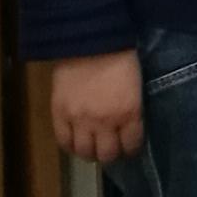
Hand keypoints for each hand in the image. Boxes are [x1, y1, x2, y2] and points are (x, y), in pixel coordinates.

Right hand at [51, 51, 143, 165]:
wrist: (89, 41)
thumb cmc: (120, 58)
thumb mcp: (136, 86)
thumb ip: (132, 110)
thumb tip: (129, 128)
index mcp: (129, 112)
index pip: (131, 144)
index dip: (131, 148)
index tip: (130, 147)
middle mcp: (105, 122)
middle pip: (107, 155)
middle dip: (111, 154)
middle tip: (110, 148)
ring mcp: (80, 120)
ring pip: (85, 153)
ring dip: (90, 153)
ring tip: (92, 147)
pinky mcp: (59, 114)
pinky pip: (63, 142)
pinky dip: (70, 146)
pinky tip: (75, 143)